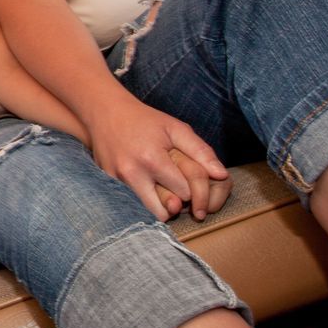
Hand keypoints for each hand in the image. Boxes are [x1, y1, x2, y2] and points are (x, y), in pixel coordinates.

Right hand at [83, 97, 228, 222]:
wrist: (105, 113)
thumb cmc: (145, 121)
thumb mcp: (176, 129)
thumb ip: (201, 152)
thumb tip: (222, 176)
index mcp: (153, 159)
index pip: (184, 193)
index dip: (190, 189)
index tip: (186, 180)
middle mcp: (132, 174)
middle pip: (164, 212)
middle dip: (175, 205)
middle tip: (175, 192)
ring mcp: (117, 182)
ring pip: (146, 214)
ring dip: (159, 208)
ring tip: (161, 192)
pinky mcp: (107, 186)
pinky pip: (130, 207)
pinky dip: (142, 202)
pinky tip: (145, 187)